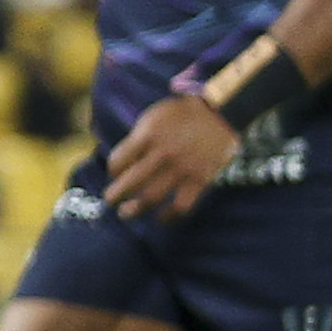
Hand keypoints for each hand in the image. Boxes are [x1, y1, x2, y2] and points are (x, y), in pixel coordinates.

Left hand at [103, 92, 240, 222]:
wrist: (221, 113)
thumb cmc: (182, 114)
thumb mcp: (153, 117)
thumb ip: (137, 138)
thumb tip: (123, 163)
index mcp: (148, 135)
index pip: (117, 161)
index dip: (113, 170)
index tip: (116, 174)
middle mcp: (163, 154)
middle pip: (130, 183)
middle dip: (115, 196)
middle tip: (110, 201)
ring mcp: (182, 169)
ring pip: (151, 198)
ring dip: (134, 209)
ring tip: (127, 213)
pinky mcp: (200, 180)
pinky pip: (181, 206)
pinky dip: (169, 216)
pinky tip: (162, 217)